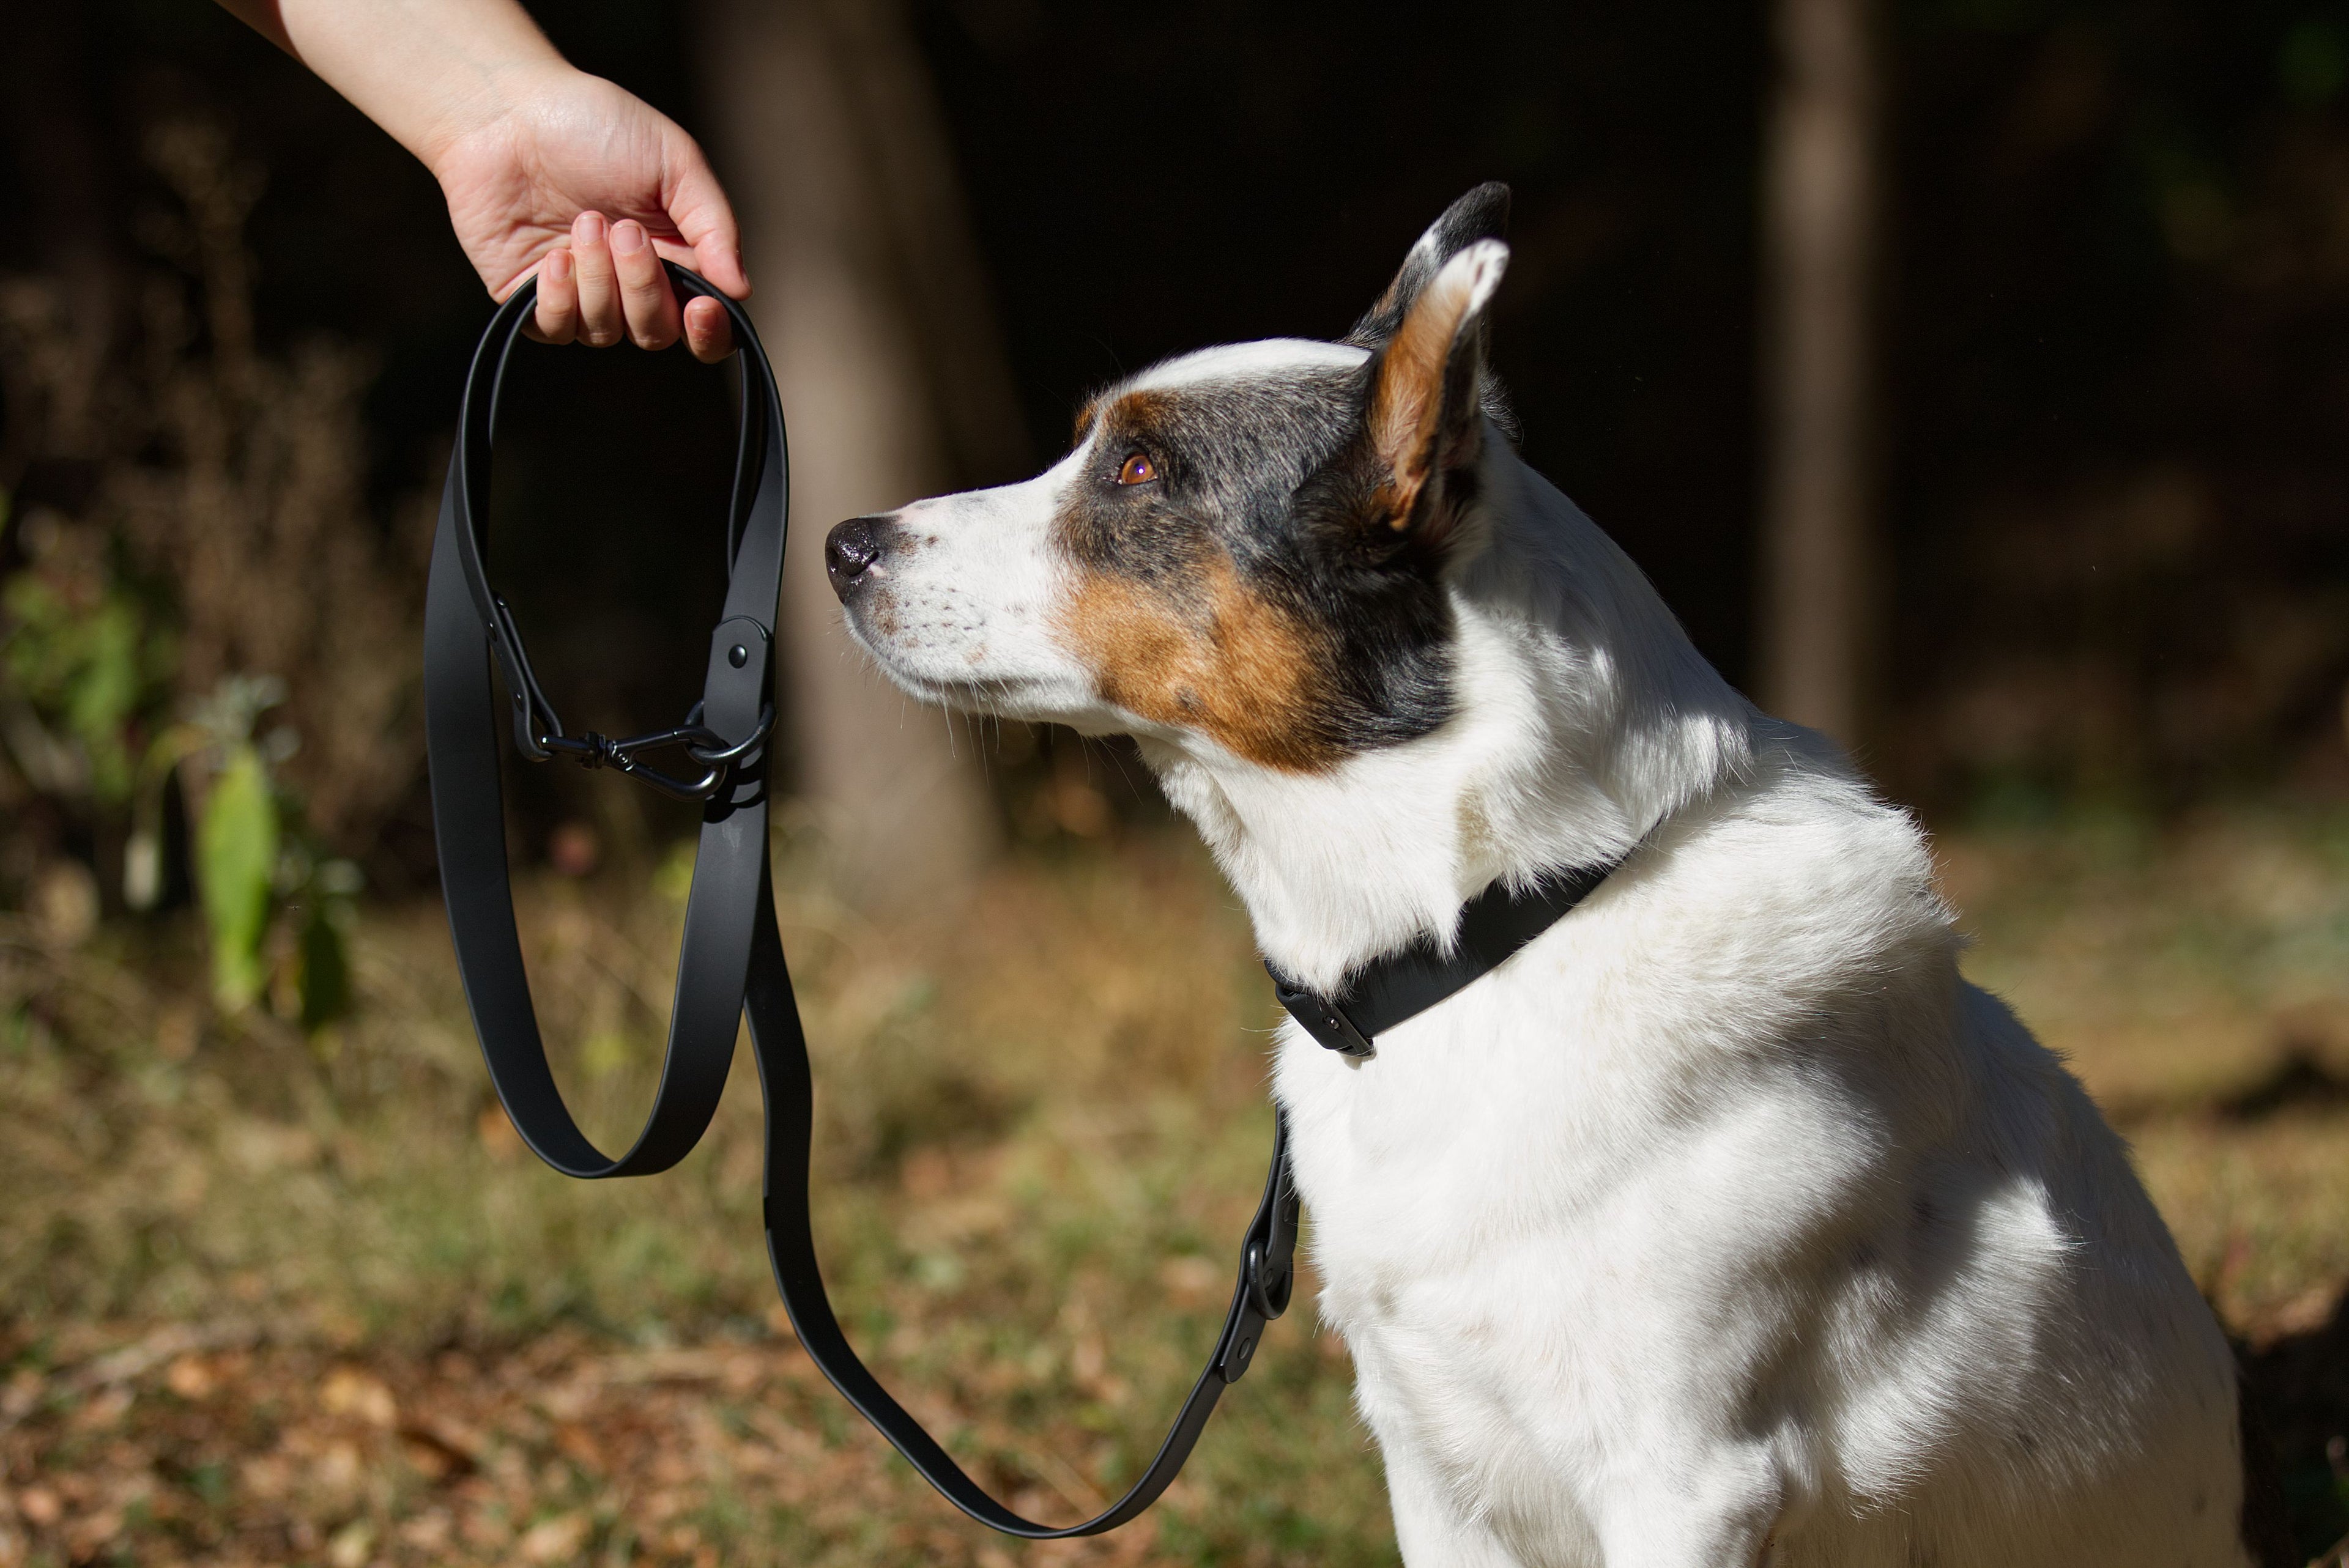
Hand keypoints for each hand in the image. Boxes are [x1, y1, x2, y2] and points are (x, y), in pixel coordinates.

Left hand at [429, 65, 749, 361]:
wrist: (505, 111)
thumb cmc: (594, 124)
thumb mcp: (675, 161)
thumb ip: (714, 226)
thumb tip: (741, 289)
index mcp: (675, 255)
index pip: (705, 324)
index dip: (711, 332)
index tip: (703, 307)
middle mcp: (629, 284)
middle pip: (657, 332)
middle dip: (643, 286)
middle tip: (624, 230)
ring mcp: (580, 294)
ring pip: (607, 332)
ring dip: (599, 279)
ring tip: (583, 222)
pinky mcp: (530, 298)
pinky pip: (557, 329)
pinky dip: (560, 297)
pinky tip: (553, 255)